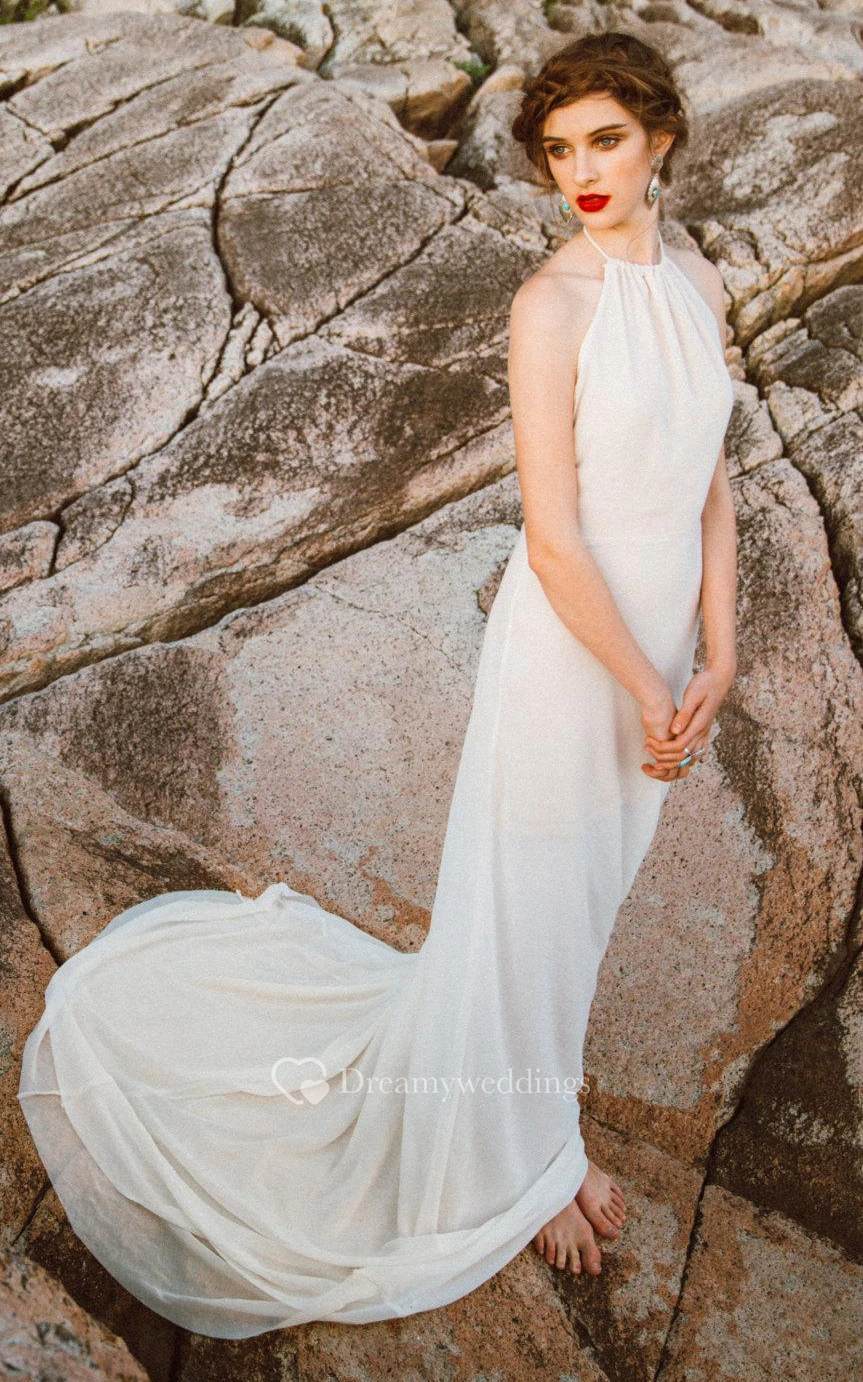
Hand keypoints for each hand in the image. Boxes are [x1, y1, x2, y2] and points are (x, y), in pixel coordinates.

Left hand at [642, 664, 733, 781]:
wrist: (720, 680)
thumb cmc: (704, 684)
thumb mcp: (692, 695)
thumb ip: (684, 714)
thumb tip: (674, 731)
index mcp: (700, 724)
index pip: (679, 746)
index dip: (662, 748)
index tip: (648, 741)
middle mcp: (703, 732)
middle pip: (683, 756)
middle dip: (664, 756)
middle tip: (647, 746)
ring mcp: (705, 733)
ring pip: (690, 757)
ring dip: (672, 759)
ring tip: (655, 751)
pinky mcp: (704, 731)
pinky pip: (695, 752)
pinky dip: (682, 756)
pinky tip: (669, 751)